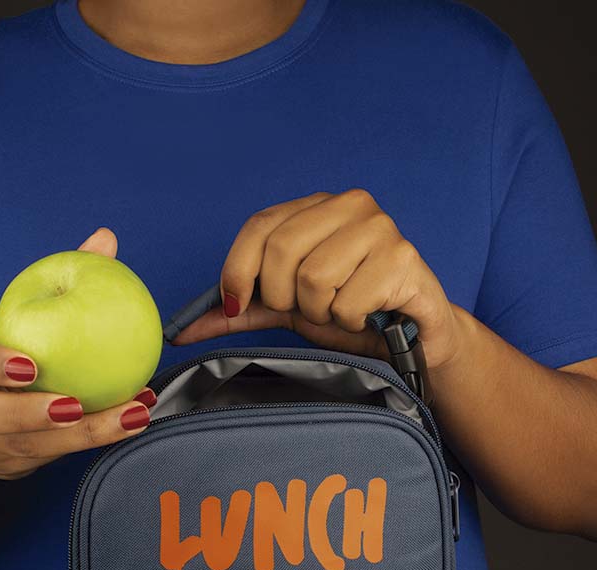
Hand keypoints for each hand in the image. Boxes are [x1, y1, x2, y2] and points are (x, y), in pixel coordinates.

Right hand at [0, 228, 155, 480]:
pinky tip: (135, 418)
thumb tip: (105, 239)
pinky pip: (56, 456)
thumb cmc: (1, 346)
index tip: (29, 366)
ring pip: (27, 446)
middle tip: (75, 407)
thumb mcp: (14, 312)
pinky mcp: (12, 464)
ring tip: (129, 415)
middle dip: (28, 415)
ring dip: (82, 435)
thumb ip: (54, 278)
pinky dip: (97, 439)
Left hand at [175, 190, 467, 370]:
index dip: (237, 270)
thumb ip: (238, 312)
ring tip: (342, 312)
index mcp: (317, 207)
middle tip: (309, 310)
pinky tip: (366, 317)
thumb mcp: (286, 309)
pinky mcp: (403, 259)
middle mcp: (350, 205)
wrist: (414, 336)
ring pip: (314, 279)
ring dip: (322, 313)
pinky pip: (347, 302)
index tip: (236, 304)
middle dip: (285, 298)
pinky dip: (349, 323)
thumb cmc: (350, 313)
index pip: (259, 226)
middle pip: (281, 252)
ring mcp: (380, 228)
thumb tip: (182, 331)